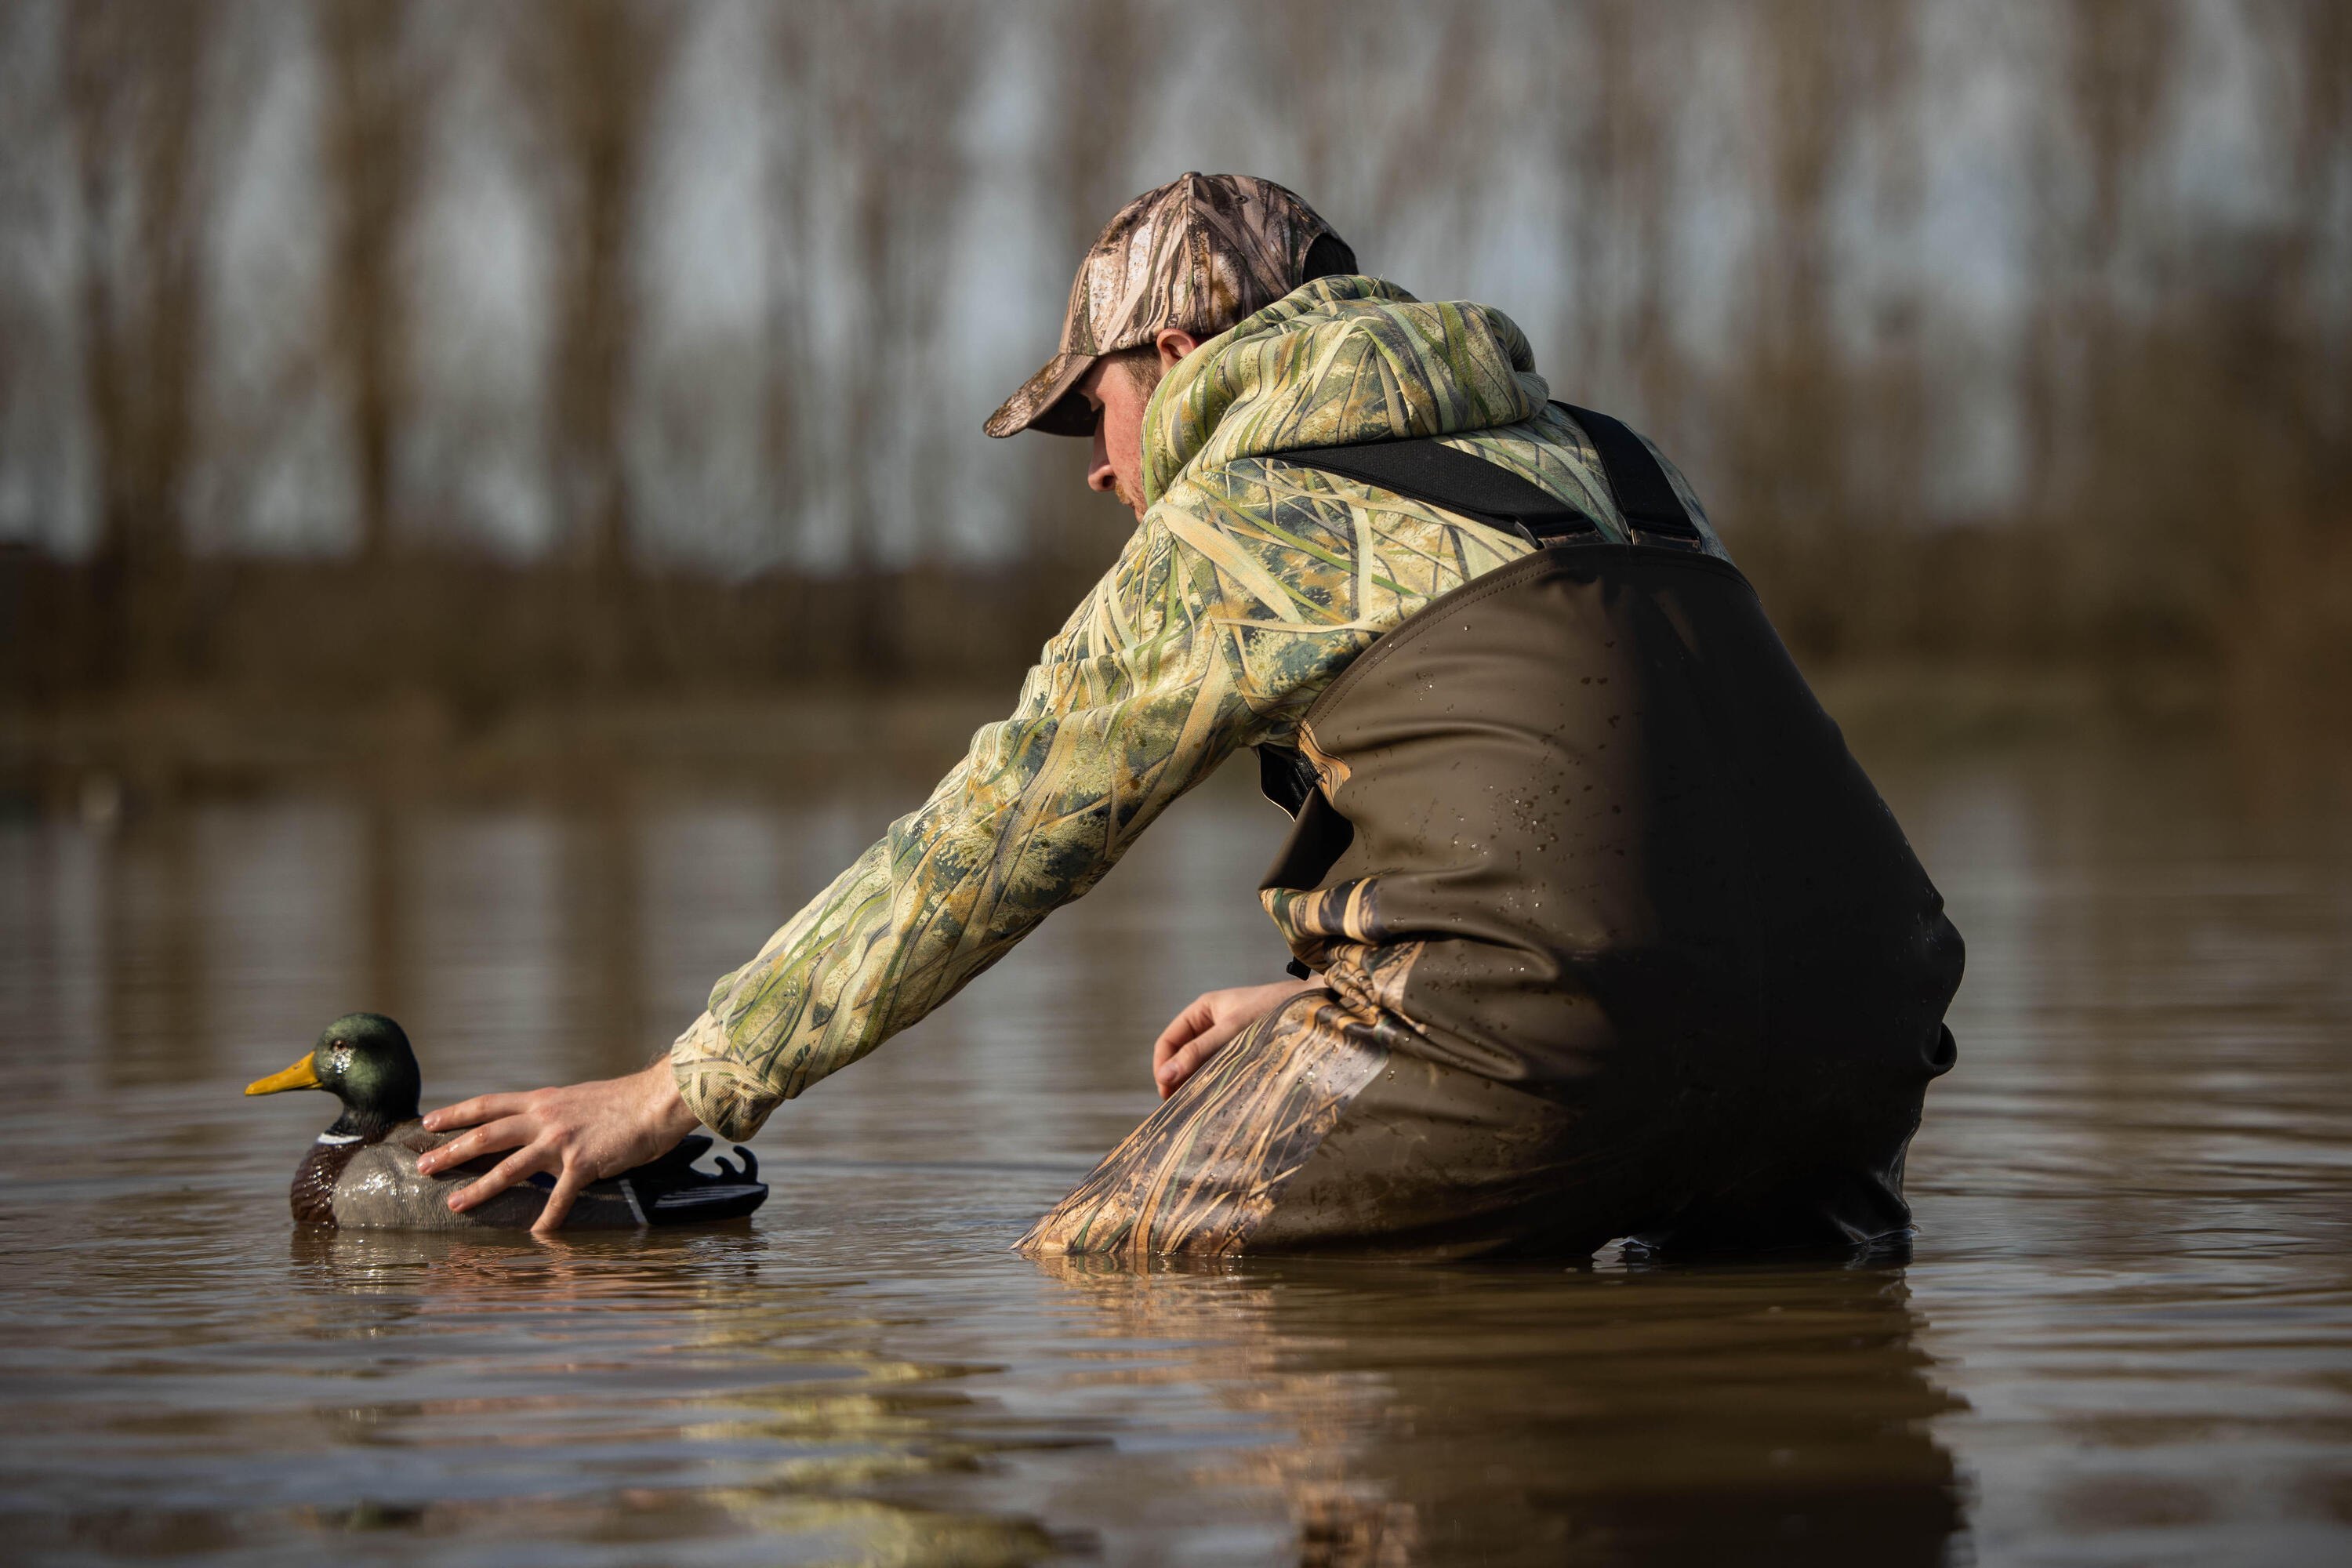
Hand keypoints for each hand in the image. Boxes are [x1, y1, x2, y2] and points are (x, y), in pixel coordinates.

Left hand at [416, 1057, 702, 1234]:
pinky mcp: (583, 1163)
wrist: (656, 1100)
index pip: (488, 1104)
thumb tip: (533, 1131)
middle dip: (451, 1152)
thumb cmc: (622, 1102)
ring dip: (479, 1188)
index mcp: (542, 1101)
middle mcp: (545, 1118)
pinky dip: (547, 1219)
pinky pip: (560, 1198)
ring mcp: (562, 1141)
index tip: (428, 1122)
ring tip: (454, 1205)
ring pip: (509, 1167)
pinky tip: (536, 1236)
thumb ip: (551, 1116)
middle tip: (423, 1167)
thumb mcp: (576, 1100)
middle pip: (486, 1135)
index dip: (456, 1113)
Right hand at [1152, 977, 1314, 1099]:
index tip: (1165, 1093)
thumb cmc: (1275, 1009)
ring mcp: (1228, 1039)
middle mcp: (1211, 1024)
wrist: (1317, 1009)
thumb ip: (1198, 1052)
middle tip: (1179, 1108)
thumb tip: (1164, 1077)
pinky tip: (1218, 1098)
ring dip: (1196, 1083)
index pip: (1168, 1041)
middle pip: (1182, 1056)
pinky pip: (1220, 1069)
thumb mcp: (1232, 1030)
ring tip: (1197, 1107)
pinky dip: (1215, 1083)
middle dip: (1178, 1079)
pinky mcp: (1244, 1053)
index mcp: (1202, 1010)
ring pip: (1201, 1065)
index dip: (1162, 1066)